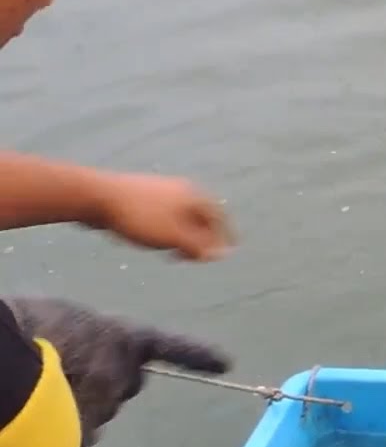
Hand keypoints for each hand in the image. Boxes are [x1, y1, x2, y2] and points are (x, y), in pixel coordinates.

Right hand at [6, 297, 231, 444]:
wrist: (7, 368)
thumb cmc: (28, 329)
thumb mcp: (61, 317)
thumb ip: (83, 335)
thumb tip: (75, 356)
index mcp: (122, 339)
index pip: (169, 347)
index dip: (196, 355)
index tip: (226, 363)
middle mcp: (121, 375)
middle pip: (126, 382)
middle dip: (109, 379)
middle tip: (71, 368)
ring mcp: (102, 407)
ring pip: (96, 409)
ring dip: (76, 403)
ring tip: (40, 389)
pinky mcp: (79, 436)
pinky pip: (74, 434)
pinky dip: (59, 428)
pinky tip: (35, 418)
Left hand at [90, 172, 233, 261]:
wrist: (95, 196)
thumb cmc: (140, 218)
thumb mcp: (174, 237)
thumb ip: (199, 247)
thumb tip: (222, 254)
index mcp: (194, 196)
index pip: (219, 217)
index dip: (226, 235)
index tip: (228, 251)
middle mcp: (181, 189)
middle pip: (201, 216)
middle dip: (202, 237)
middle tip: (197, 257)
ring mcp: (161, 189)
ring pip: (181, 215)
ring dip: (183, 235)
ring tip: (173, 251)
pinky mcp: (142, 193)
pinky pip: (164, 214)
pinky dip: (167, 228)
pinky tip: (153, 239)